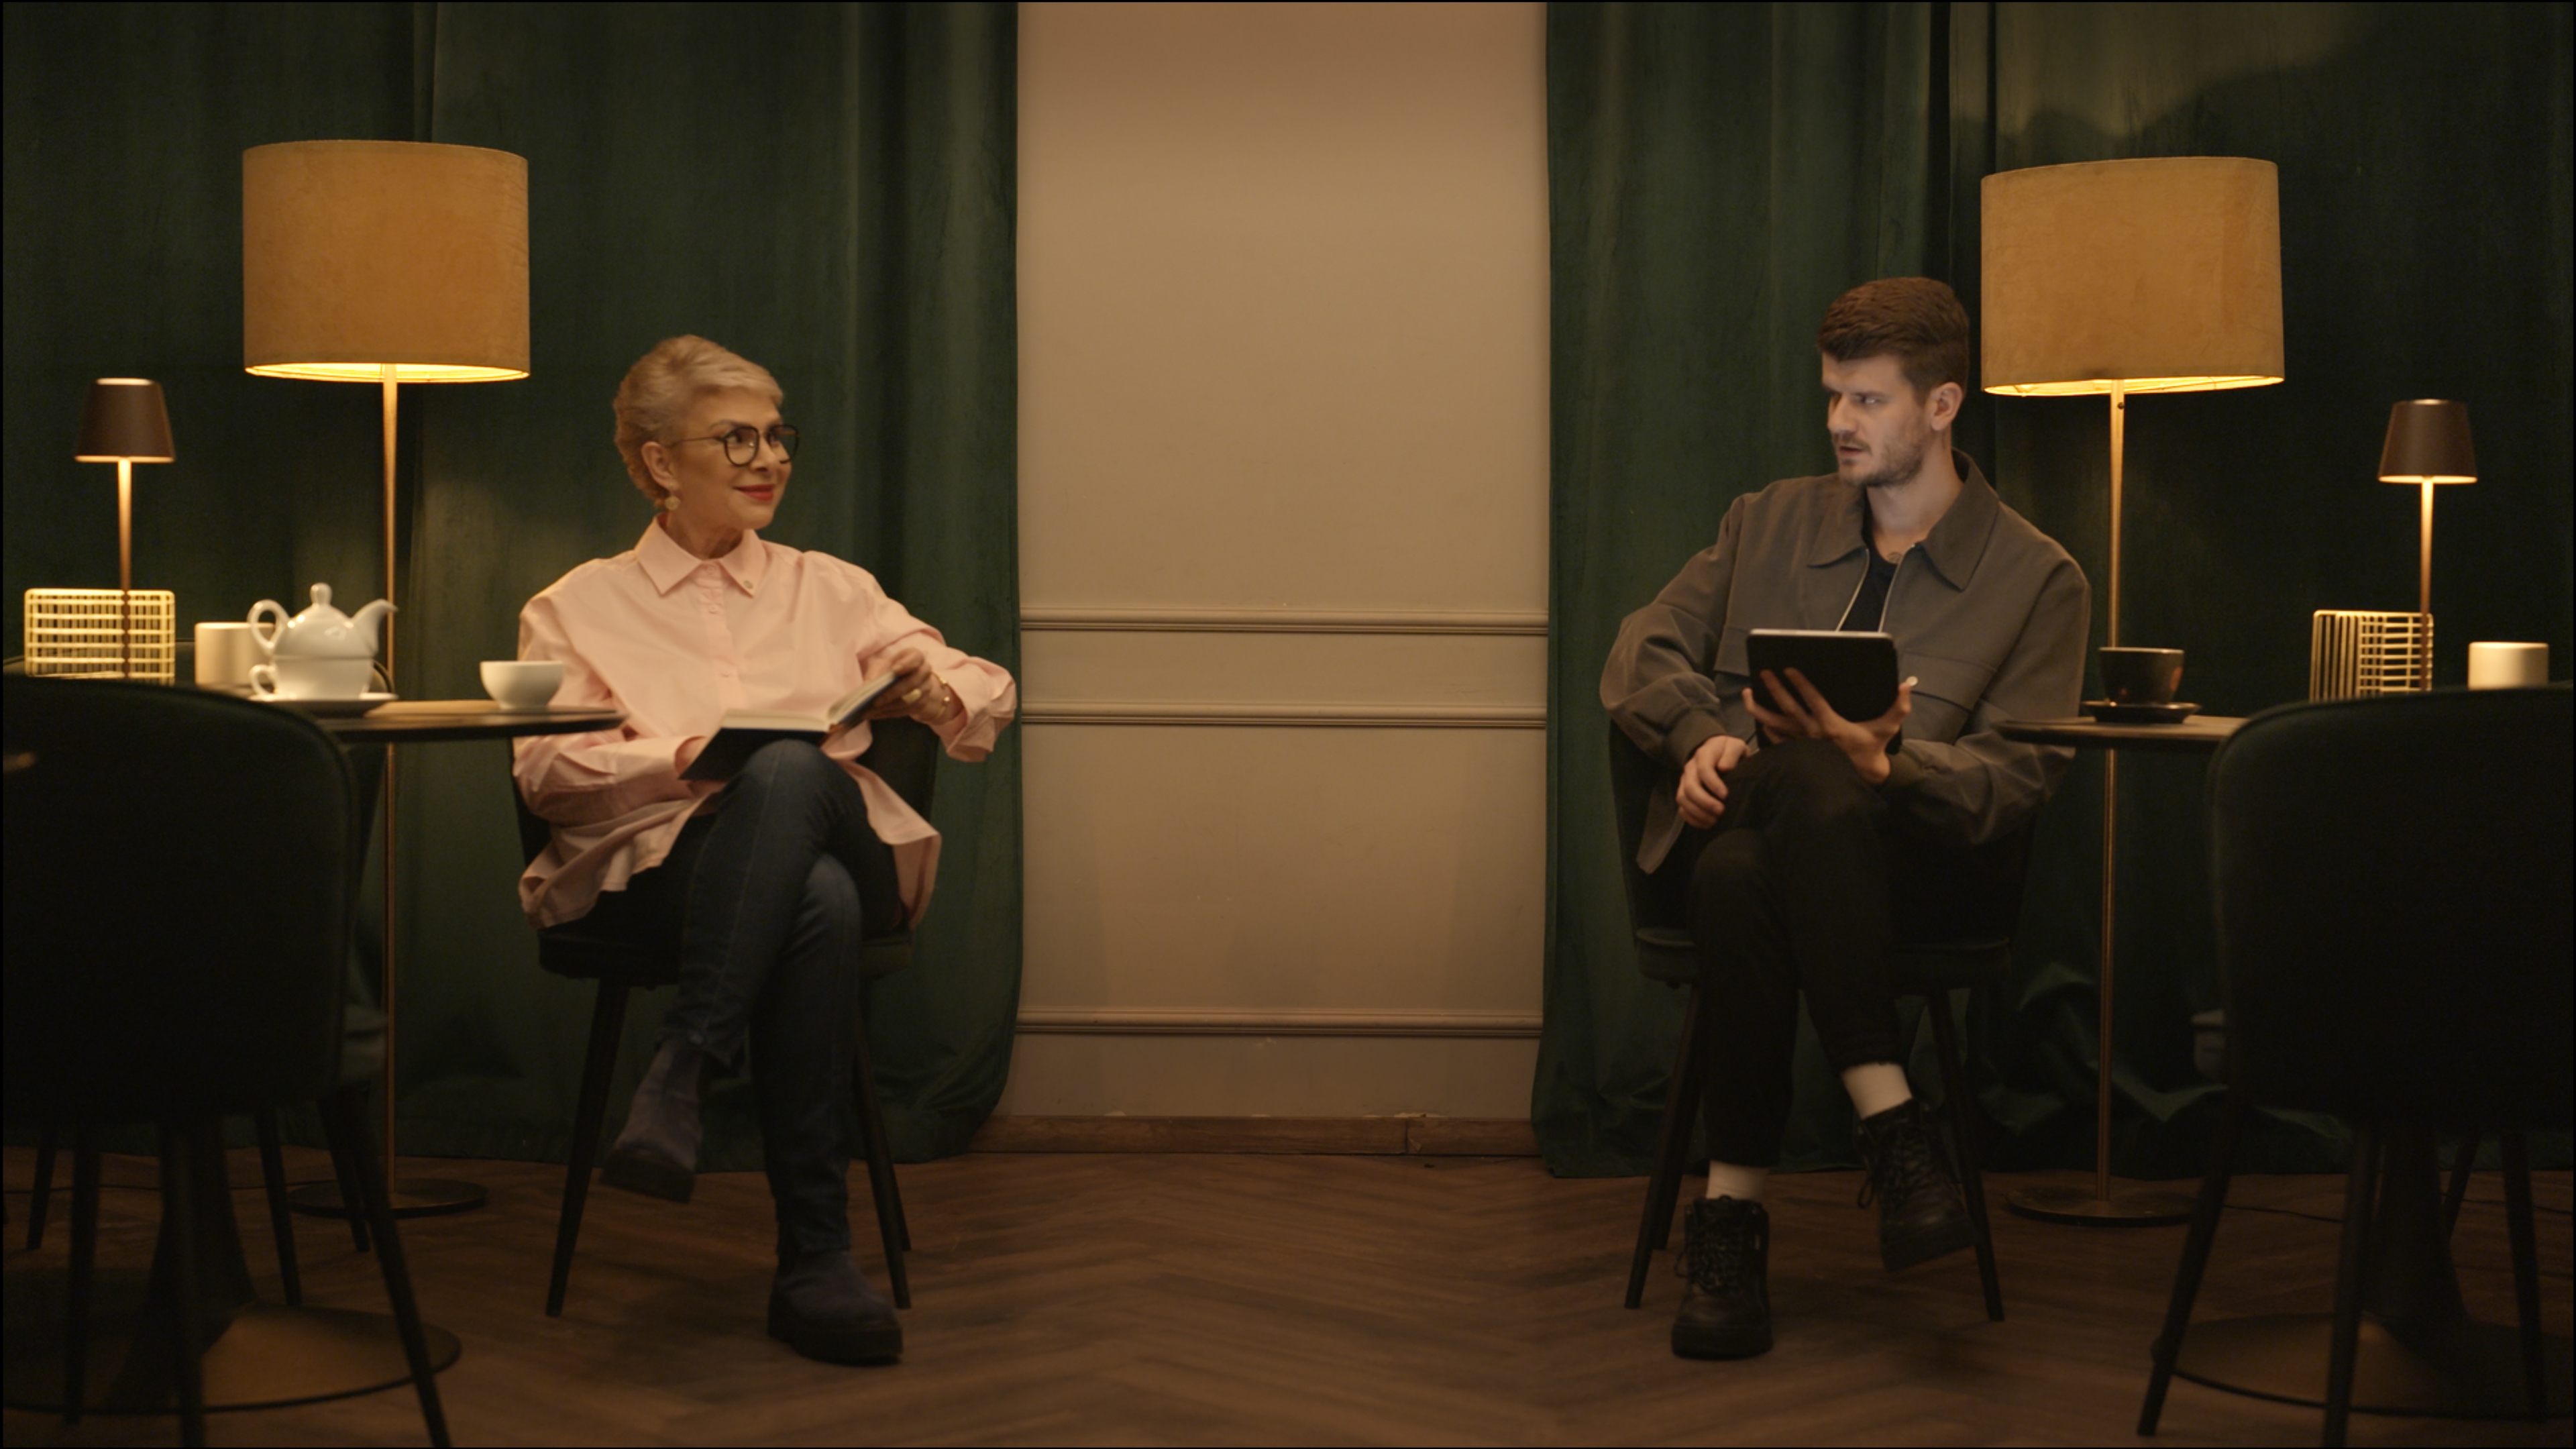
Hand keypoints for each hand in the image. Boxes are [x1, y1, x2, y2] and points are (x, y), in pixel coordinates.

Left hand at [855, 646, 958, 724]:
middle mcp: (924, 672)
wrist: (906, 682)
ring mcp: (926, 689)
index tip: (894, 670)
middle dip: (892, 693)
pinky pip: (905, 711)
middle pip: (912, 683)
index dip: (906, 664)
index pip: (916, 658)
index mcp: (915, 657)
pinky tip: (875, 715)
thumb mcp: (882, 665)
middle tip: (875, 700)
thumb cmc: (891, 669)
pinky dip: (888, 713)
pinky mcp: (922, 704)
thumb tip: (866, 685)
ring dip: (888, 707)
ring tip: (870, 711)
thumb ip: (875, 672)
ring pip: (909, 700)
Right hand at [1676, 734, 1749, 828]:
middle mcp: (1690, 767)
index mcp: (1704, 754)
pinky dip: (1692, 819)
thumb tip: (1724, 768)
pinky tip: (1707, 824)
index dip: (1713, 784)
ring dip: (1698, 812)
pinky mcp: (1684, 793)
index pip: (1703, 769)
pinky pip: (1682, 808)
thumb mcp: (1736, 746)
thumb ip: (1732, 754)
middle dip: (1705, 802)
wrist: (1719, 752)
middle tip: (1721, 811)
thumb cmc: (1729, 752)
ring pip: (1683, 799)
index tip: (1725, 795)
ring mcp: (1685, 781)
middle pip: (1690, 787)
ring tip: (1715, 820)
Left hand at [1742, 668, 1911, 785]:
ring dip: (1759, 708)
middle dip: (1774, 688)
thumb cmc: (1872, 749)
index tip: (1788, 669)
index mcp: (1830, 724)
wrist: (1861, 779)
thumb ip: (1899, 706)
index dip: (1800, 683)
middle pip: (1787, 707)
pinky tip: (1757, 717)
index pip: (1812, 699)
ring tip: (1748, 693)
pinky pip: (1775, 740)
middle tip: (1764, 672)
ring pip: (1774, 724)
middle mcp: (1811, 733)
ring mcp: (1801, 743)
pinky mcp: (1796, 752)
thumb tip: (1908, 685)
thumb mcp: (1888, 727)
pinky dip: (1765, 728)